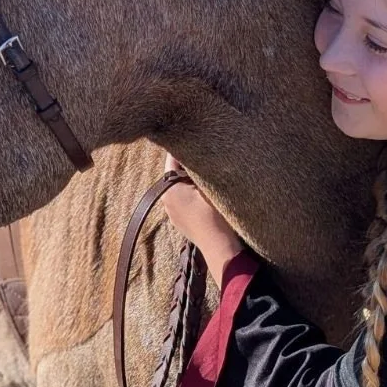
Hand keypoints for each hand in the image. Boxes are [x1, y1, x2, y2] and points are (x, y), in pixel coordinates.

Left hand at [160, 154, 243, 280]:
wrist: (221, 248)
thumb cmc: (216, 215)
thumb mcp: (209, 185)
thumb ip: (199, 167)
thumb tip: (198, 148)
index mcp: (168, 188)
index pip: (172, 159)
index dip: (186, 147)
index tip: (197, 138)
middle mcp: (166, 200)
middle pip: (176, 173)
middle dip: (190, 165)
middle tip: (207, 155)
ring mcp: (173, 213)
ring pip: (181, 188)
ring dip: (192, 181)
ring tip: (210, 176)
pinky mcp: (182, 223)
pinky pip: (185, 201)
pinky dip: (194, 195)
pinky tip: (208, 196)